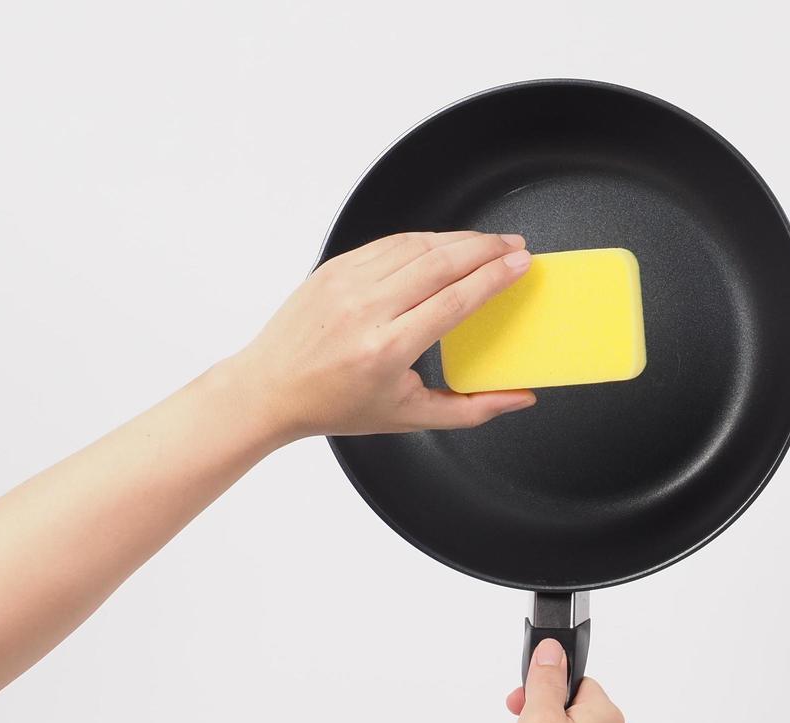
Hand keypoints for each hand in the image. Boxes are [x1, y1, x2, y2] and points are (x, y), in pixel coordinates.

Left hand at [226, 230, 538, 442]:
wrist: (269, 389)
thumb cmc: (336, 406)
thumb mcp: (410, 417)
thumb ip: (473, 410)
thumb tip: (520, 398)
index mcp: (387, 349)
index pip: (454, 300)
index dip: (494, 277)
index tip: (520, 264)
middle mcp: (365, 310)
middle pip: (440, 263)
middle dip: (485, 248)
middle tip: (515, 245)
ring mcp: (345, 283)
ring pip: (415, 245)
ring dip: (459, 239)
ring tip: (488, 242)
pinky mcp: (333, 268)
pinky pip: (388, 244)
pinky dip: (424, 239)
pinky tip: (445, 243)